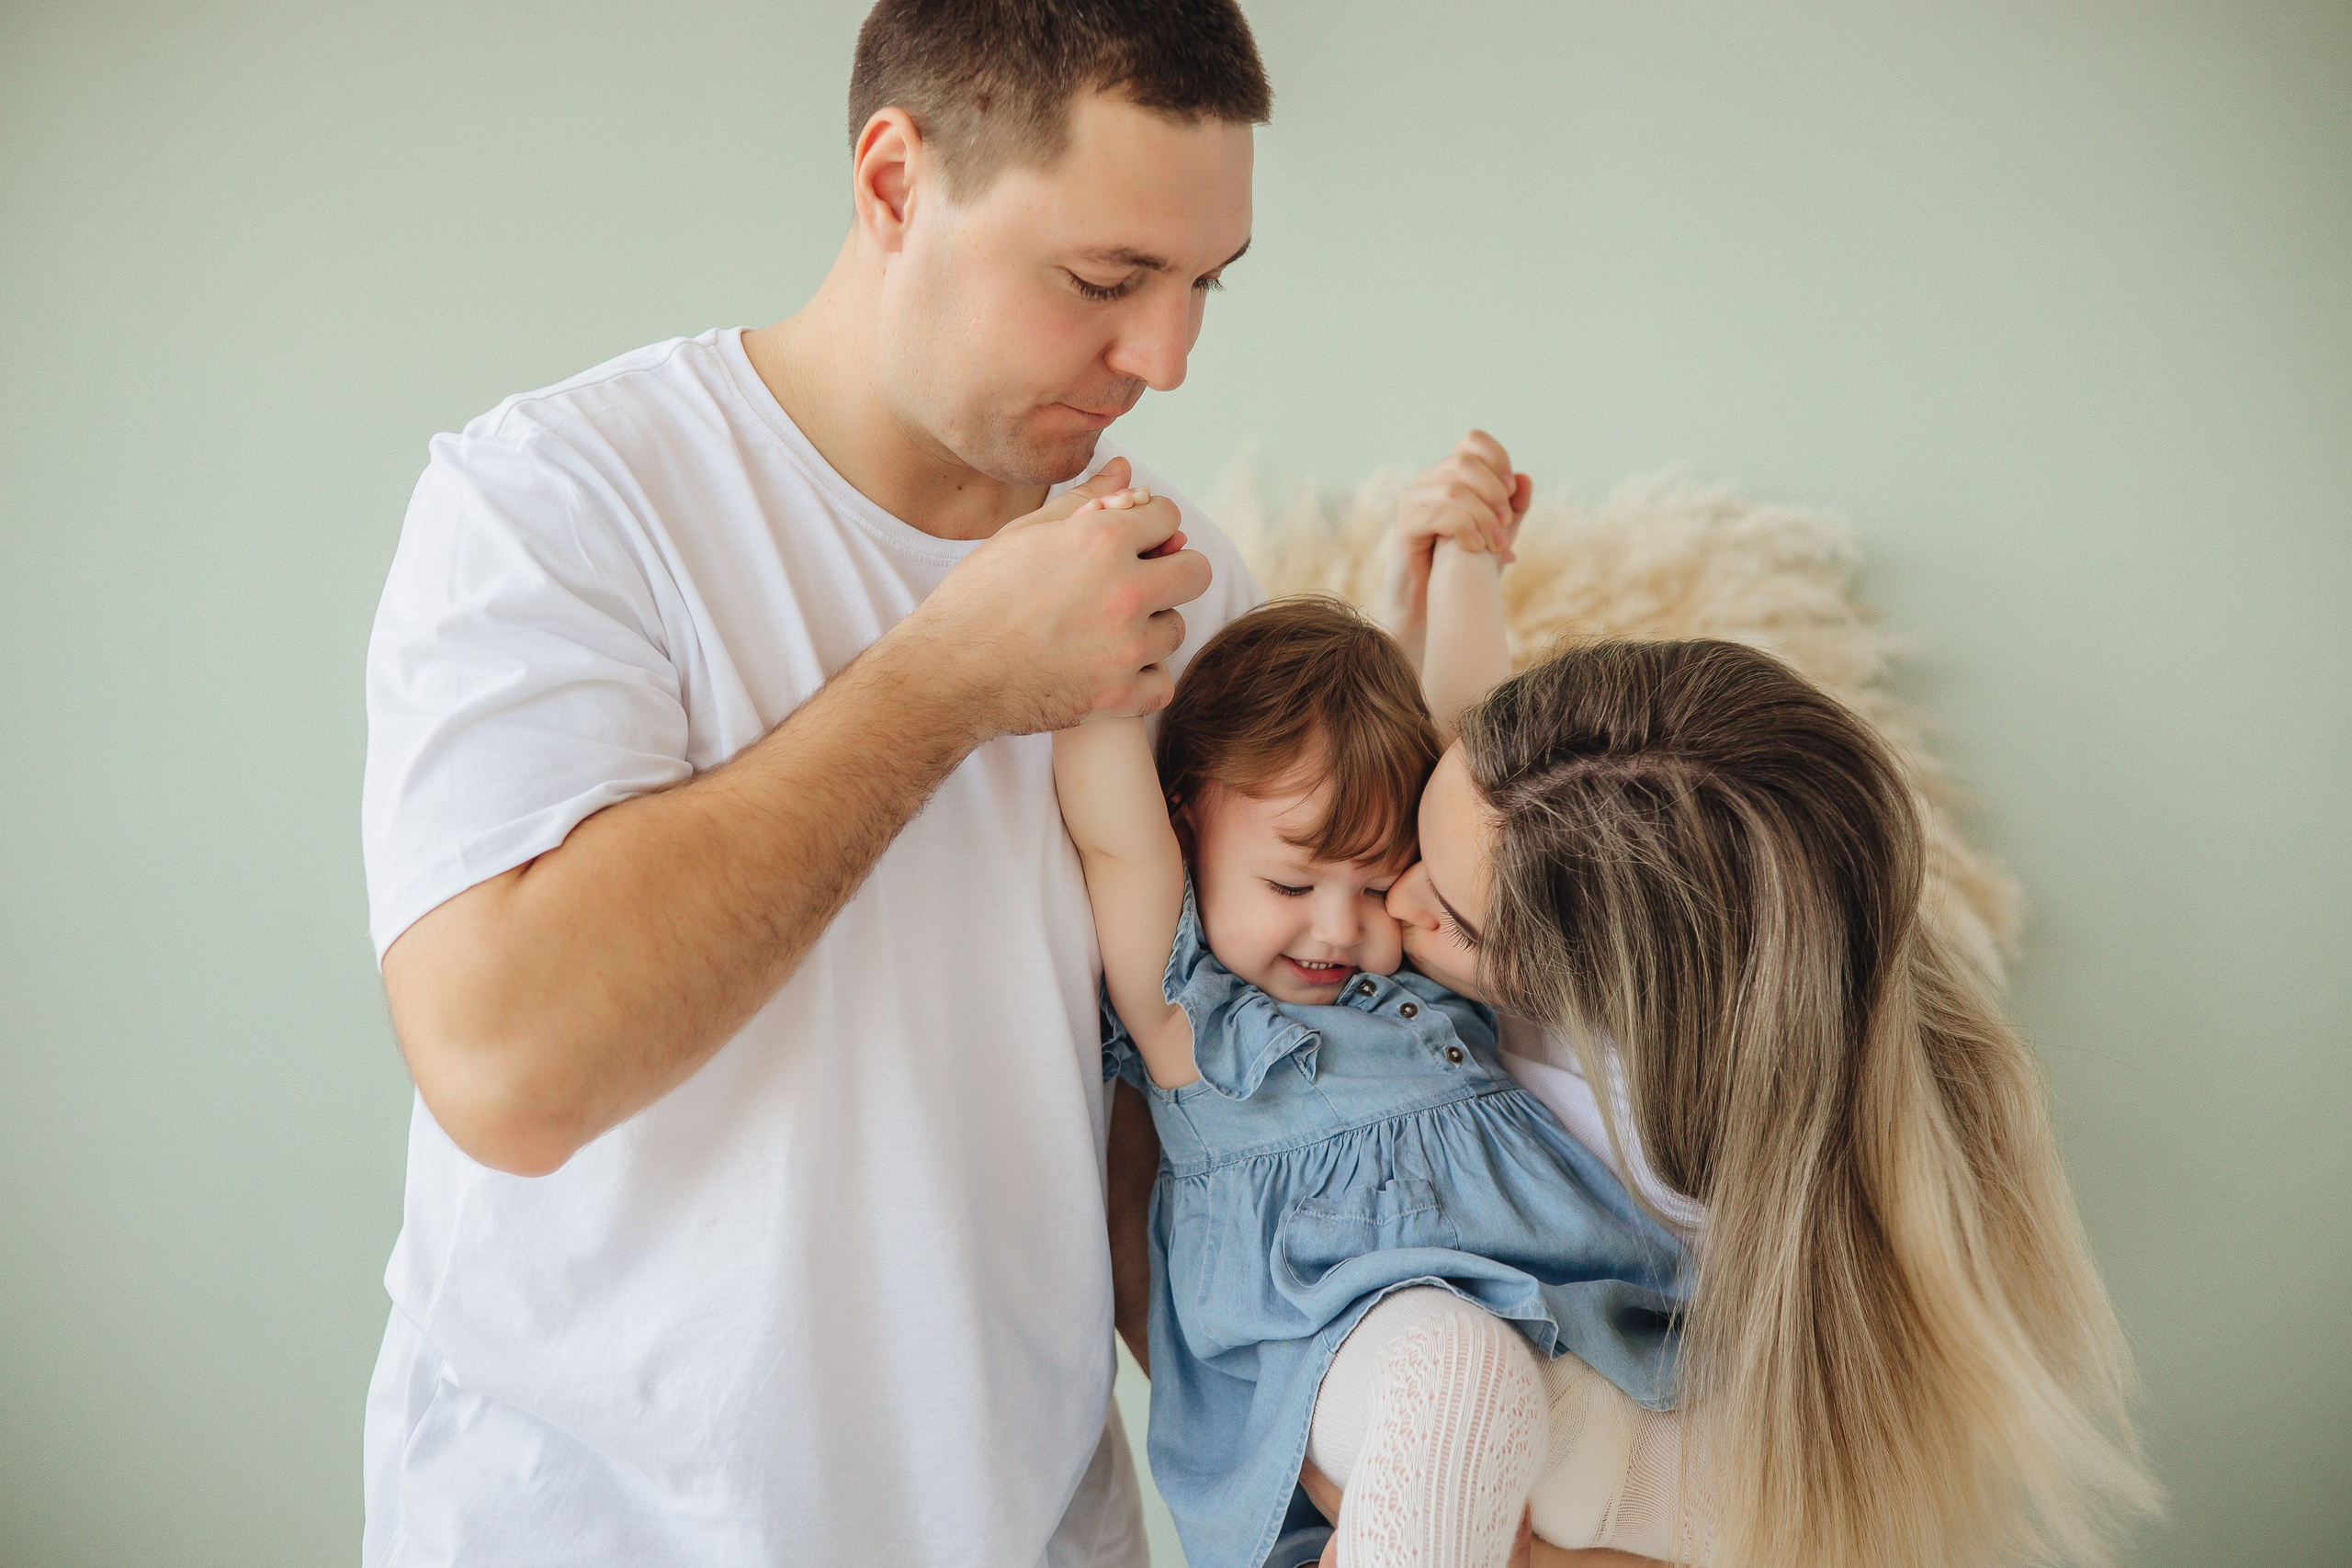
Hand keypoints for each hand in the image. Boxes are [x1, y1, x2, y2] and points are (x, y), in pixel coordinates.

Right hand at [895, 459, 1211, 735]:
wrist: (947, 673)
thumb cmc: (978, 596)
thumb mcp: (1025, 534)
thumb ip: (1085, 499)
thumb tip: (1127, 469)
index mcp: (1102, 541)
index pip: (1169, 517)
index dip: (1147, 526)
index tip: (1127, 542)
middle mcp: (1124, 592)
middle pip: (1195, 571)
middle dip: (1169, 571)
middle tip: (1133, 583)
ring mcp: (1126, 649)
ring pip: (1176, 628)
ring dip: (1150, 626)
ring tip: (1103, 628)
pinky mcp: (1119, 696)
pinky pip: (1163, 681)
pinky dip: (1141, 677)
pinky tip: (1107, 667)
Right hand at [1392, 430, 1532, 639]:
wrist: (1431, 609)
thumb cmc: (1461, 572)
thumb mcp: (1497, 538)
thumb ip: (1512, 511)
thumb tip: (1525, 479)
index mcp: (1451, 478)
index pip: (1473, 441)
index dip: (1498, 459)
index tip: (1512, 492)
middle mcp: (1428, 483)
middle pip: (1465, 461)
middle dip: (1495, 493)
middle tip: (1505, 525)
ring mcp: (1412, 503)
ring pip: (1454, 489)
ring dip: (1485, 517)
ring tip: (1496, 545)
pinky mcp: (1404, 528)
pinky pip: (1438, 514)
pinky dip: (1466, 530)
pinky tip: (1474, 549)